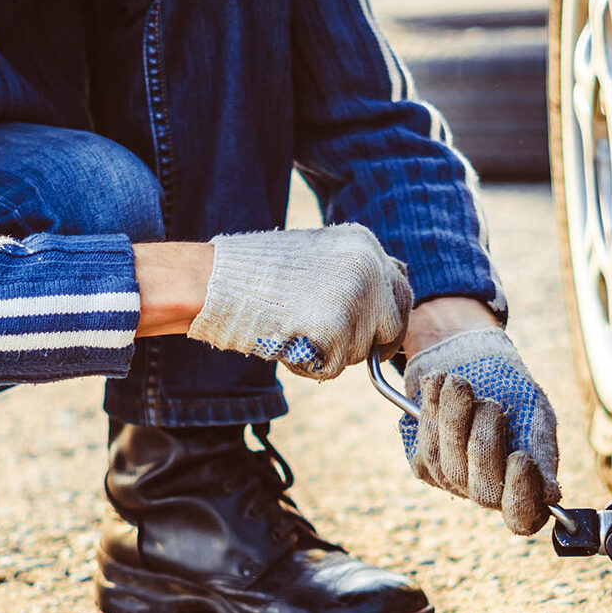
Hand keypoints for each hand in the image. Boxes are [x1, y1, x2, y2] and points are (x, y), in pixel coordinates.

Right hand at [185, 224, 411, 378]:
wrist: (212, 280)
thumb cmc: (251, 275)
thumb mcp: (313, 258)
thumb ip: (349, 276)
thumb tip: (378, 309)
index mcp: (364, 243)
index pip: (400, 288)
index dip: (388, 318)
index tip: (377, 335)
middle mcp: (369, 266)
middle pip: (394, 323)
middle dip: (370, 343)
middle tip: (337, 349)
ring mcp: (356, 298)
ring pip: (361, 351)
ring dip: (330, 354)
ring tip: (291, 331)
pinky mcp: (337, 329)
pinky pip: (333, 369)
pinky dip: (308, 367)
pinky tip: (285, 343)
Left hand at [400, 325, 560, 533]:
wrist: (473, 361)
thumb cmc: (514, 392)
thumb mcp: (536, 414)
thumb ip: (541, 450)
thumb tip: (550, 495)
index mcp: (524, 486)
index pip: (521, 517)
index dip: (522, 497)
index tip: (521, 458)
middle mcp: (487, 492)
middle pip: (483, 491)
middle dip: (485, 444)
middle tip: (491, 405)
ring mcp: (454, 482)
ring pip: (448, 464)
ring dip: (453, 419)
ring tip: (459, 384)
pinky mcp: (425, 465)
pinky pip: (426, 444)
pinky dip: (433, 411)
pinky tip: (440, 385)